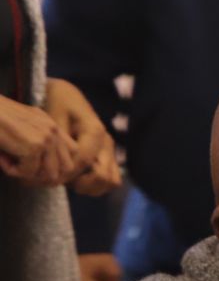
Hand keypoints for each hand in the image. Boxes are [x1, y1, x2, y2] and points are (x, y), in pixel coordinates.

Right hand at [0, 94, 78, 186]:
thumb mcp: (20, 127)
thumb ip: (37, 142)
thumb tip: (52, 175)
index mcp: (50, 124)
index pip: (73, 152)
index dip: (58, 165)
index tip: (36, 167)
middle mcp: (52, 128)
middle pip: (66, 167)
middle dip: (45, 173)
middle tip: (22, 168)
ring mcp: (46, 137)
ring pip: (49, 173)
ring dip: (28, 173)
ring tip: (8, 161)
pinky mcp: (34, 146)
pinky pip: (28, 172)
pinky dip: (12, 170)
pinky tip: (1, 157)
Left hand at [42, 78, 120, 195]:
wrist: (67, 94)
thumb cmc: (57, 103)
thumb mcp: (52, 118)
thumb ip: (57, 144)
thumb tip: (56, 170)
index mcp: (95, 132)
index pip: (83, 162)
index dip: (64, 174)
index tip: (45, 179)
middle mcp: (106, 142)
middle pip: (103, 177)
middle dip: (78, 184)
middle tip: (58, 182)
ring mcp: (110, 150)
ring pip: (111, 181)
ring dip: (90, 187)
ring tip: (69, 181)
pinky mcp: (108, 156)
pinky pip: (110, 178)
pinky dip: (95, 184)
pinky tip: (76, 179)